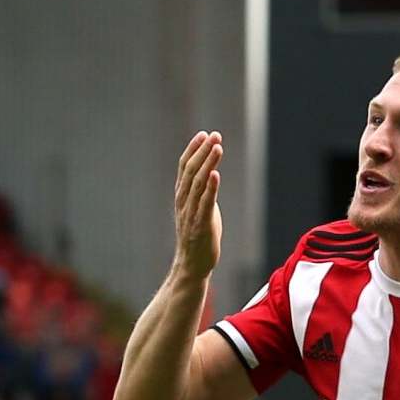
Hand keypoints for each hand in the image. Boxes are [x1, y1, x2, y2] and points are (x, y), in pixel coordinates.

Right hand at [172, 131, 222, 281]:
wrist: (192, 265)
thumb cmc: (198, 236)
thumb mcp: (199, 209)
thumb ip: (202, 192)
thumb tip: (212, 174)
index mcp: (182, 196)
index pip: (185, 167)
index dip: (193, 149)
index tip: (204, 134)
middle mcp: (183, 202)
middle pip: (191, 171)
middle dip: (203, 151)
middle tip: (215, 135)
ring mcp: (191, 213)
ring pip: (198, 184)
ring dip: (208, 163)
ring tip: (217, 147)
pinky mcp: (201, 225)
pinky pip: (205, 204)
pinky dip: (210, 188)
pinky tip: (216, 174)